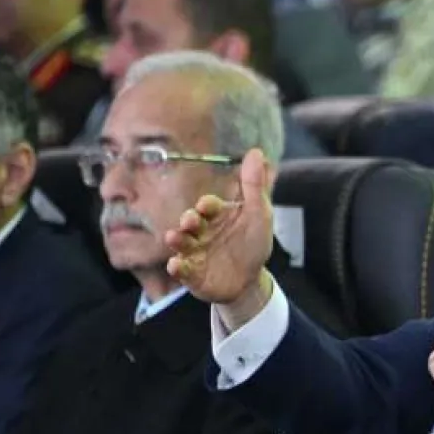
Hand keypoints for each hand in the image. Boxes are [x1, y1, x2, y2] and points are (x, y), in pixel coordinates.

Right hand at [165, 147, 275, 323]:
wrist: (248, 282)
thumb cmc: (252, 244)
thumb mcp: (260, 216)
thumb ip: (256, 186)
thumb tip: (257, 152)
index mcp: (217, 215)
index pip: (209, 205)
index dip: (208, 205)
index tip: (208, 206)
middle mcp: (201, 231)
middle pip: (191, 222)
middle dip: (189, 220)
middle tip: (191, 220)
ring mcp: (193, 251)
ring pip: (181, 243)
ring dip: (176, 239)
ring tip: (174, 238)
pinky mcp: (190, 273)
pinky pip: (180, 269)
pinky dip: (177, 267)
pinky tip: (176, 265)